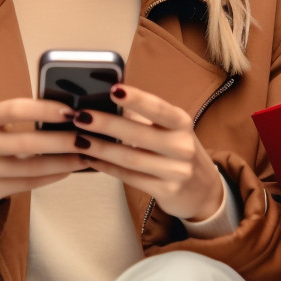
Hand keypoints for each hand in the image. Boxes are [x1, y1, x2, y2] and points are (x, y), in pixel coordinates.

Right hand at [0, 98, 90, 227]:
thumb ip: (16, 115)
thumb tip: (64, 111)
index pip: (16, 109)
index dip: (46, 109)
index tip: (71, 111)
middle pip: (29, 141)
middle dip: (64, 140)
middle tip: (89, 136)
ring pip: (33, 166)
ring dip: (65, 161)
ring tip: (86, 155)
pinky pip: (29, 182)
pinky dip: (53, 176)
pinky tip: (68, 169)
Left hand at [71, 85, 224, 221]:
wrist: (203, 190)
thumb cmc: (177, 150)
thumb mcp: (170, 129)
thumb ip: (143, 115)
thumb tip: (107, 97)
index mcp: (181, 123)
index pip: (159, 109)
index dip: (137, 99)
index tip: (113, 89)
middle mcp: (182, 146)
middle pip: (139, 134)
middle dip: (107, 124)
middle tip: (80, 115)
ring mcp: (176, 171)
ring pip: (130, 159)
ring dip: (100, 148)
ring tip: (77, 138)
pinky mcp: (165, 191)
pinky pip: (129, 178)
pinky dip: (106, 167)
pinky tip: (89, 158)